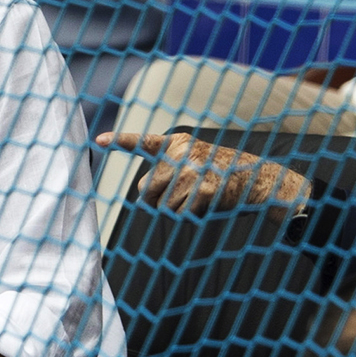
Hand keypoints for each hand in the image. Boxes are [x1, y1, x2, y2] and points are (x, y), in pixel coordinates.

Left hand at [95, 132, 310, 214]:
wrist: (258, 179)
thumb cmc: (221, 174)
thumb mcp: (194, 161)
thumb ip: (168, 172)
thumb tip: (145, 202)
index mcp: (178, 143)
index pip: (143, 143)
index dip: (120, 140)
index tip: (97, 140)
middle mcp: (182, 154)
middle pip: (146, 190)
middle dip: (156, 202)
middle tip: (181, 197)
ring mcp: (193, 171)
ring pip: (163, 207)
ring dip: (177, 211)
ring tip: (200, 198)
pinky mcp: (203, 190)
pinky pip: (181, 215)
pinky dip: (191, 217)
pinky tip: (207, 205)